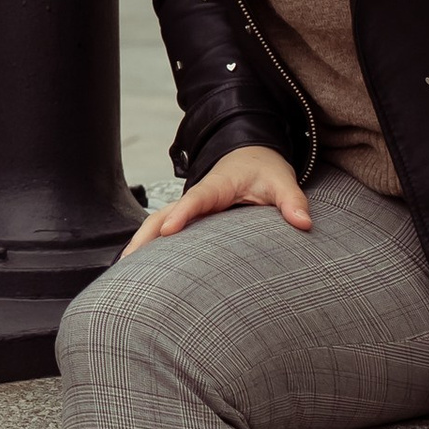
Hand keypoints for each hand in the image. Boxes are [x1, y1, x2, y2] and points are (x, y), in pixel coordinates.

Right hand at [123, 144, 310, 253]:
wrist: (251, 156)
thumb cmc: (264, 170)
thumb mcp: (282, 181)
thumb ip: (293, 201)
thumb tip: (304, 223)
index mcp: (217, 186)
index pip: (197, 200)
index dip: (182, 215)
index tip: (168, 231)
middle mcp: (197, 198)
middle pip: (163, 216)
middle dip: (145, 236)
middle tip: (128, 262)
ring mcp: (189, 209)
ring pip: (158, 225)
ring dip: (141, 244)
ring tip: (123, 272)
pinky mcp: (188, 219)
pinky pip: (165, 231)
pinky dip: (149, 247)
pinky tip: (139, 270)